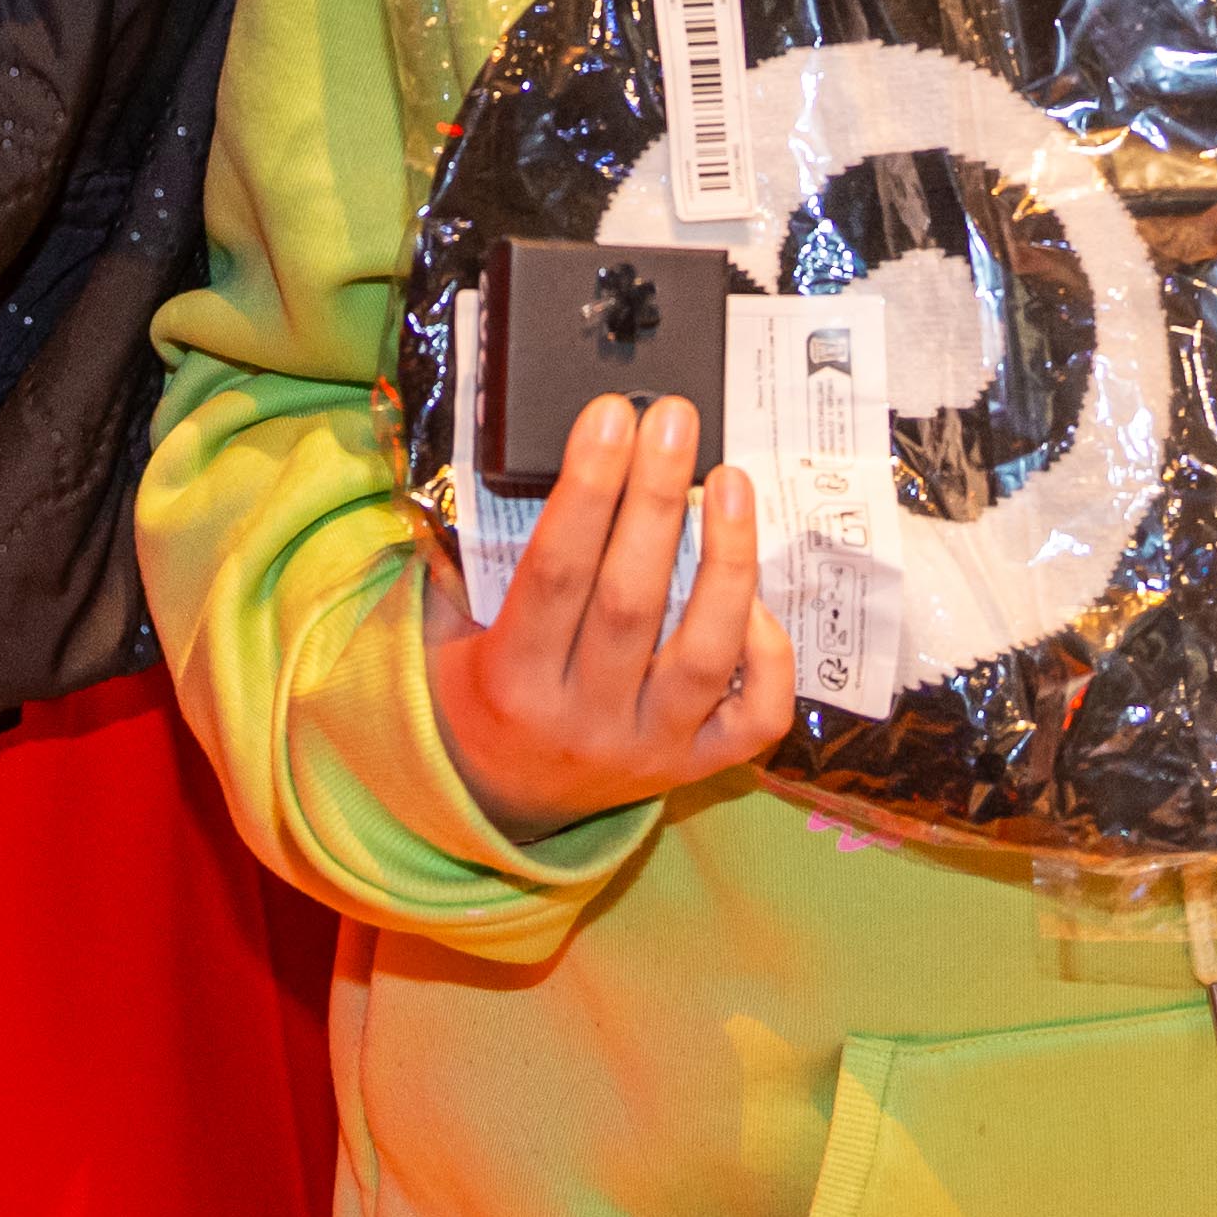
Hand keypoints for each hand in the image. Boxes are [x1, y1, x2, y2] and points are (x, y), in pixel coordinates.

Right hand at [422, 394, 794, 842]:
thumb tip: (504, 449)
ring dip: (725, 560)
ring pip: (702, 653)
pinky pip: (753, 716)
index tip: (609, 416)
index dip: (586, 489)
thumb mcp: (449, 629)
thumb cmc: (480, 689)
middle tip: (675, 420)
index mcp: (511, 680)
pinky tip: (761, 595)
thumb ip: (469, 556)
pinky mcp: (695, 767)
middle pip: (630, 601)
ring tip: (731, 481)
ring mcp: (647, 748)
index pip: (554, 572)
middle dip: (655, 499)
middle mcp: (583, 719)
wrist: (499, 799)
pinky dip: (768, 653)